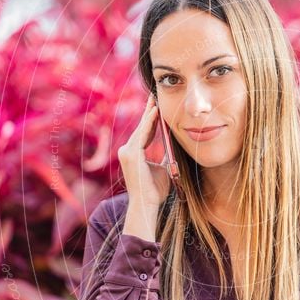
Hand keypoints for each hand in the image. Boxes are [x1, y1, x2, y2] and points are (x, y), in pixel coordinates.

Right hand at [117, 94, 171, 210]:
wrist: (148, 204)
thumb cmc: (156, 190)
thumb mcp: (163, 168)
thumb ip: (164, 156)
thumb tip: (173, 145)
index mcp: (134, 153)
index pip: (144, 132)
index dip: (151, 119)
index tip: (158, 106)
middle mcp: (127, 150)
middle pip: (141, 127)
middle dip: (149, 111)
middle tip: (155, 95)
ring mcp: (127, 152)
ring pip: (141, 129)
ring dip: (150, 113)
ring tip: (156, 99)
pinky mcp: (131, 155)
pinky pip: (142, 135)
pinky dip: (149, 123)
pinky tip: (156, 112)